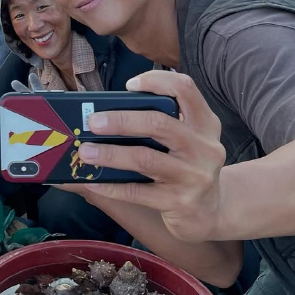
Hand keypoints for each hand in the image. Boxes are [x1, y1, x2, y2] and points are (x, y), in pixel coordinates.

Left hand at [78, 70, 225, 230]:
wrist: (208, 213)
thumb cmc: (186, 169)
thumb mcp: (186, 142)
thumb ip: (161, 125)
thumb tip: (106, 116)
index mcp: (205, 124)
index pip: (185, 88)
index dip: (156, 81)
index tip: (129, 85)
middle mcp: (203, 147)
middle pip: (159, 123)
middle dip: (121, 120)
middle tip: (93, 122)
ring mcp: (193, 176)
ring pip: (146, 159)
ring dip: (111, 153)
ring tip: (86, 152)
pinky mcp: (179, 202)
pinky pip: (138, 192)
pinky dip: (111, 186)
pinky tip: (92, 182)